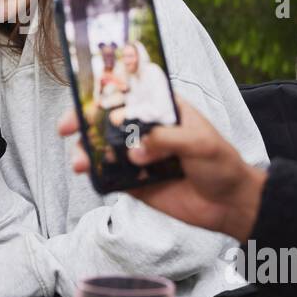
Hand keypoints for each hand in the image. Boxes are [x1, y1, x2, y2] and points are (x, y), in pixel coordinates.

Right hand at [56, 98, 265, 242]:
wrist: (230, 205)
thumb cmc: (221, 164)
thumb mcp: (200, 142)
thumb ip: (167, 140)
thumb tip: (135, 152)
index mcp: (163, 110)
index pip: (131, 94)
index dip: (105, 91)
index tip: (85, 95)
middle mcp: (147, 130)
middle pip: (109, 120)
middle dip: (84, 121)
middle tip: (66, 128)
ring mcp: (139, 156)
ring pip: (105, 148)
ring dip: (87, 151)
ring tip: (79, 161)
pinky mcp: (136, 182)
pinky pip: (111, 176)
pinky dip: (97, 174)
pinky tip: (90, 174)